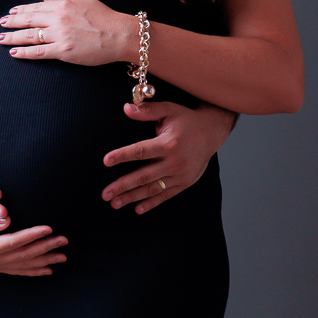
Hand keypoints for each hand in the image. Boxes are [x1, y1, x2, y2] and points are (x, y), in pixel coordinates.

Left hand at [0, 0, 133, 66]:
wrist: (119, 34)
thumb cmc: (105, 17)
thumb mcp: (83, 0)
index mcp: (63, 4)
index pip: (36, 7)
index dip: (22, 10)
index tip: (12, 12)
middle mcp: (58, 18)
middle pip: (29, 20)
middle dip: (13, 22)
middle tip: (2, 24)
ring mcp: (59, 35)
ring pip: (30, 36)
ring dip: (13, 37)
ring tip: (1, 39)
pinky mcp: (63, 51)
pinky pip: (39, 52)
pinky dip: (25, 53)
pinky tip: (14, 53)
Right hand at [0, 218, 68, 277]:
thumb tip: (7, 218)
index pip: (15, 241)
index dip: (33, 235)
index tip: (49, 228)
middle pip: (24, 254)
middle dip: (46, 247)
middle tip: (64, 240)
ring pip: (25, 264)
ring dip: (45, 260)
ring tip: (62, 256)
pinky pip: (19, 272)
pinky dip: (35, 271)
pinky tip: (48, 270)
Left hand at [102, 100, 235, 213]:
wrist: (212, 133)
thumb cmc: (187, 120)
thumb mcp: (169, 110)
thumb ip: (147, 110)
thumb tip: (126, 108)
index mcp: (169, 144)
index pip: (141, 151)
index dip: (122, 156)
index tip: (106, 161)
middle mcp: (175, 162)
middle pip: (144, 176)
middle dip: (122, 186)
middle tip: (105, 194)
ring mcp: (180, 175)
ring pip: (152, 189)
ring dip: (132, 197)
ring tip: (114, 203)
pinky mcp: (184, 183)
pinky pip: (165, 195)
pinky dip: (151, 203)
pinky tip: (137, 209)